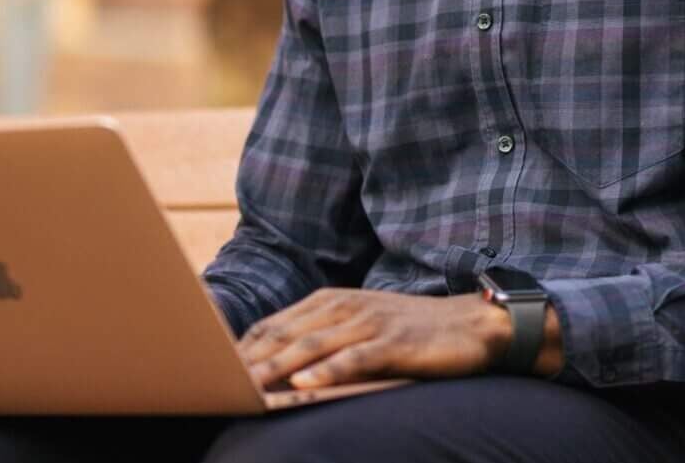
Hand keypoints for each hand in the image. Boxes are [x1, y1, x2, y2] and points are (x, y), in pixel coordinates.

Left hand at [237, 288, 509, 391]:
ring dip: (278, 367)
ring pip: (314, 345)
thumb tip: (277, 367)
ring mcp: (371, 322)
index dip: (242, 347)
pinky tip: (304, 384)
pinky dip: (327, 371)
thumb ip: (324, 339)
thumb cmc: (413, 333)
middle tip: (216, 381)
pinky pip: (355, 358)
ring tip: (247, 385)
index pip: (275, 324)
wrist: (472, 325)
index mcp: (333, 300)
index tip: (212, 369)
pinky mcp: (394, 342)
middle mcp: (347, 307)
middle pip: (287, 334)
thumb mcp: (362, 327)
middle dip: (249, 359)